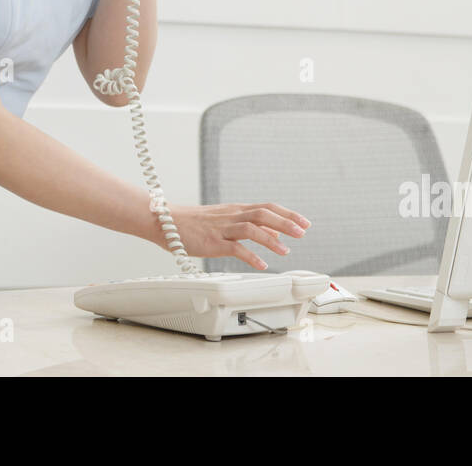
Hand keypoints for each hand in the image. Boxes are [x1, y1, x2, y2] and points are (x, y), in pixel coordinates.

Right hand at [159, 202, 310, 270]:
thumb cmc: (195, 223)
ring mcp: (222, 228)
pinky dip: (250, 256)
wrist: (166, 222)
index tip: (305, 222)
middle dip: (285, 222)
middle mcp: (232, 215)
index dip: (288, 214)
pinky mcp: (213, 242)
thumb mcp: (226, 220)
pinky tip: (261, 264)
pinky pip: (234, 248)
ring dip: (271, 238)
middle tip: (302, 232)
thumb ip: (250, 224)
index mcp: (237, 209)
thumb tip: (274, 230)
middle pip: (263, 213)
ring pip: (251, 228)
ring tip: (286, 250)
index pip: (267, 207)